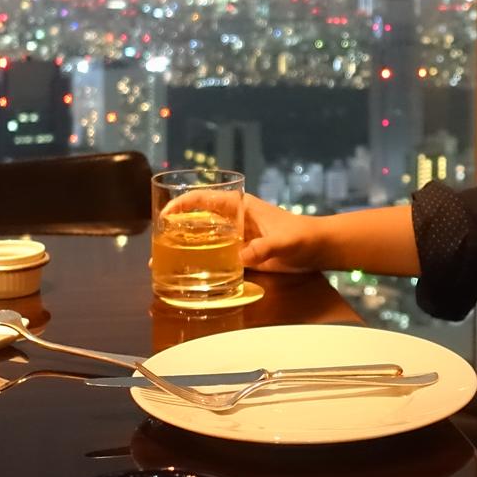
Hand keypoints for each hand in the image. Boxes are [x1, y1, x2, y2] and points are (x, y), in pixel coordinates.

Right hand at [161, 191, 328, 272]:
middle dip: (177, 230)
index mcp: (240, 206)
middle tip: (157, 246)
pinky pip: (218, 258)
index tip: (165, 215)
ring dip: (186, 249)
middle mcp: (234, 220)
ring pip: (206, 240)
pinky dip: (203, 265)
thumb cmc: (303, 235)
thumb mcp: (283, 241)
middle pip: (199, 221)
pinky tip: (189, 276)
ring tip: (163, 263)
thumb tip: (241, 259)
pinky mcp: (244, 255)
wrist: (320, 247)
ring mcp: (238, 238)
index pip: (204, 199)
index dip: (183, 204)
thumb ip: (264, 248)